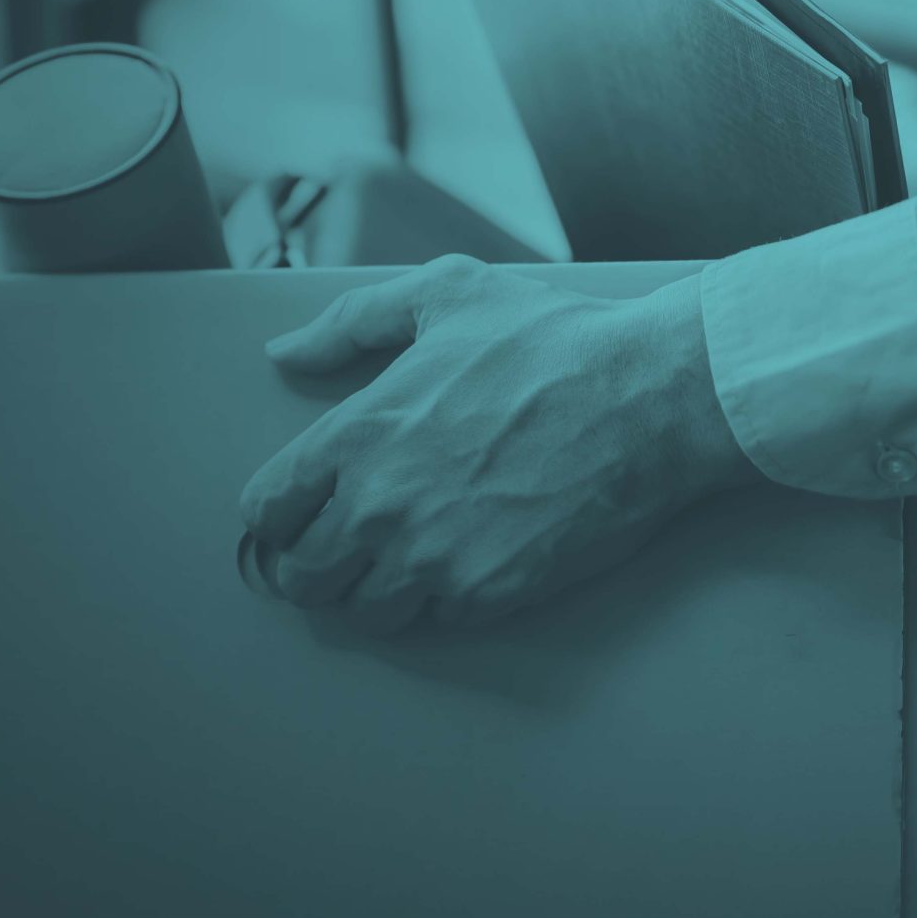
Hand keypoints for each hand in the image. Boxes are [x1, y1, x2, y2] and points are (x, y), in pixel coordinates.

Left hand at [239, 255, 758, 633]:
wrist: (649, 397)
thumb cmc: (551, 341)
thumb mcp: (444, 295)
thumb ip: (350, 324)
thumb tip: (285, 353)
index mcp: (357, 433)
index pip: (267, 511)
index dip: (279, 517)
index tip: (303, 515)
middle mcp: (380, 504)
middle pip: (302, 576)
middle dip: (316, 565)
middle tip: (347, 549)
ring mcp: (431, 557)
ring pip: (360, 612)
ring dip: (373, 591)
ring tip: (405, 561)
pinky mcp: (486, 593)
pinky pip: (432, 622)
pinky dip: (438, 602)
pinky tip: (464, 561)